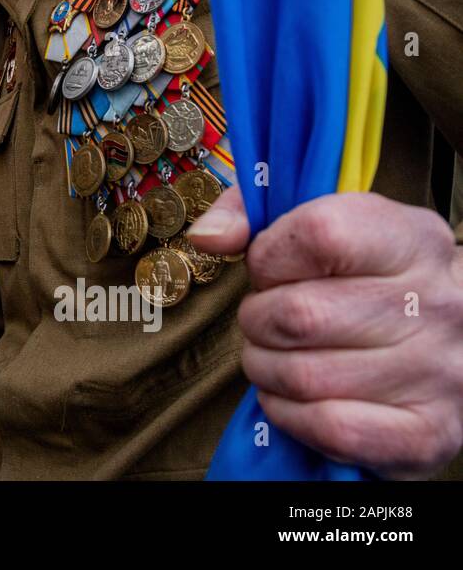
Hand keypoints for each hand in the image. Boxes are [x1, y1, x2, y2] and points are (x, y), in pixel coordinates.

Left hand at [190, 186, 462, 478]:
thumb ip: (254, 215)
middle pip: (299, 315)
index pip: (319, 235)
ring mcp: (439, 371)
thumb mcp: (326, 223)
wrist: (450, 340)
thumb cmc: (367, 278)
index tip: (269, 268)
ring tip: (277, 356)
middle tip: (266, 321)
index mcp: (412, 238)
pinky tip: (293, 398)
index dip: (269, 256)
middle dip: (257, 320)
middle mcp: (437, 303)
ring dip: (265, 369)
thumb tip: (209, 237)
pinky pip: (331, 428)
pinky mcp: (429, 431)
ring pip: (304, 376)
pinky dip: (290, 415)